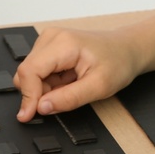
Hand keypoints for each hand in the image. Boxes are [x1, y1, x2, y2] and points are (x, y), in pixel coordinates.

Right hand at [14, 24, 143, 121]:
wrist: (127, 49)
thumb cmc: (118, 62)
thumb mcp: (99, 87)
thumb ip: (68, 99)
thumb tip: (41, 108)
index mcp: (63, 43)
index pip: (30, 71)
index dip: (27, 96)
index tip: (27, 116)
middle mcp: (51, 37)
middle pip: (27, 73)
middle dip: (40, 93)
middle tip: (66, 97)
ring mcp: (48, 40)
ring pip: (30, 74)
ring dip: (46, 88)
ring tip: (72, 85)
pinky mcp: (48, 47)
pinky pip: (37, 72)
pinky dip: (50, 83)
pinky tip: (68, 80)